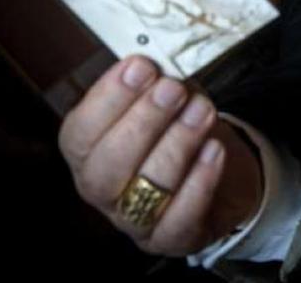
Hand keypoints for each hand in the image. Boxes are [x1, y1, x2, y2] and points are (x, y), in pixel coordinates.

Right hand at [58, 56, 262, 255]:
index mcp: (88, 151)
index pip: (80, 132)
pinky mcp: (171, 239)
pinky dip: (199, 182)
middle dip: (142, 122)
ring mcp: (133, 220)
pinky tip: (215, 151)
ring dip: (177, 144)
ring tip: (202, 111)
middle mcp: (102, 189)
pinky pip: (180, 218)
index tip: (139, 66)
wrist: (221, 172)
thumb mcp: (165, 100)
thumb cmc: (180, 129)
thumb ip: (156, 84)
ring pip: (147, 189)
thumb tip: (158, 62)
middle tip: (172, 89)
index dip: (107, 99)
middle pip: (108, 165)